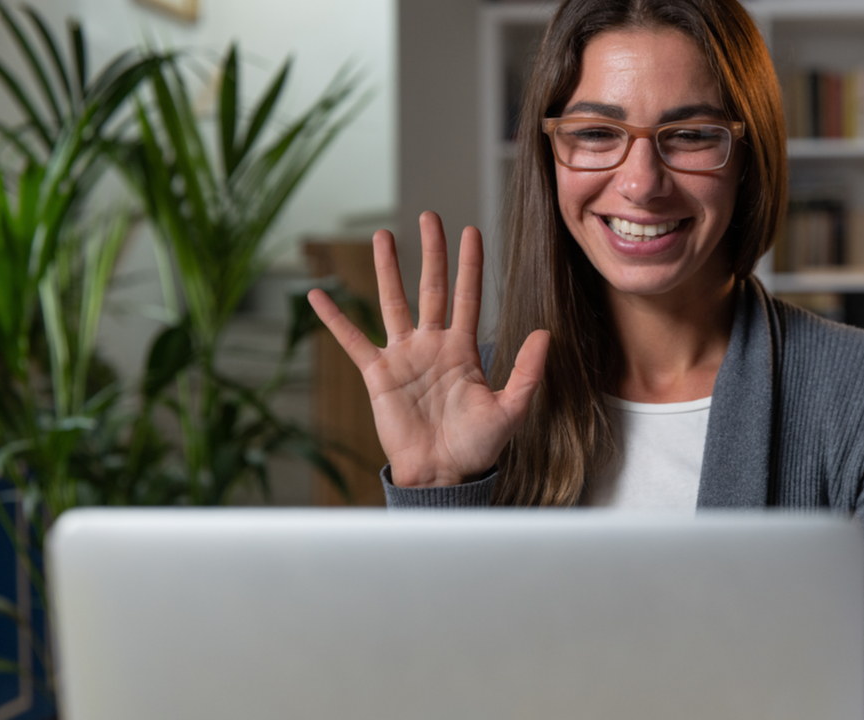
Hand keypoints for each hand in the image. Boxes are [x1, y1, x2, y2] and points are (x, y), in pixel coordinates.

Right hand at [308, 211, 549, 487]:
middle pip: (431, 287)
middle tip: (431, 215)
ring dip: (387, 269)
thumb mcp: (510, 409)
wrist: (442, 475)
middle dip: (432, 252)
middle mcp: (432, 345)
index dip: (470, 265)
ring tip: (382, 235)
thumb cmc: (477, 447)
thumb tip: (545, 333)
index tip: (470, 231)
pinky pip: (352, 340)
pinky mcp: (378, 374)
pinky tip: (318, 295)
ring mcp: (403, 356)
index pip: (468, 296)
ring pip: (393, 302)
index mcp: (464, 350)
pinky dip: (334, 319)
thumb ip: (526, 372)